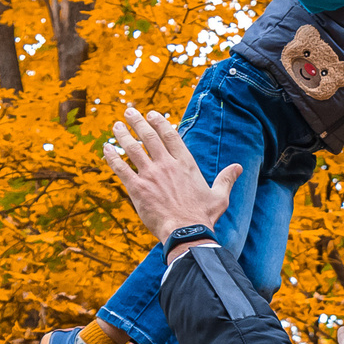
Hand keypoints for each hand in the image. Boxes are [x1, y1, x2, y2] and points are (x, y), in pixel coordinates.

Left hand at [104, 107, 239, 243]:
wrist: (186, 232)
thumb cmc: (203, 216)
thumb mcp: (219, 196)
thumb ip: (226, 179)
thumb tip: (237, 167)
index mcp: (185, 164)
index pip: (170, 136)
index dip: (159, 122)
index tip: (152, 115)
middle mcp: (167, 165)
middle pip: (149, 136)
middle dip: (138, 121)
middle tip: (129, 112)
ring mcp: (150, 175)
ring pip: (133, 148)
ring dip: (123, 135)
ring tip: (116, 126)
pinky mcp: (137, 188)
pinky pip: (121, 168)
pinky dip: (112, 157)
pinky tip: (106, 148)